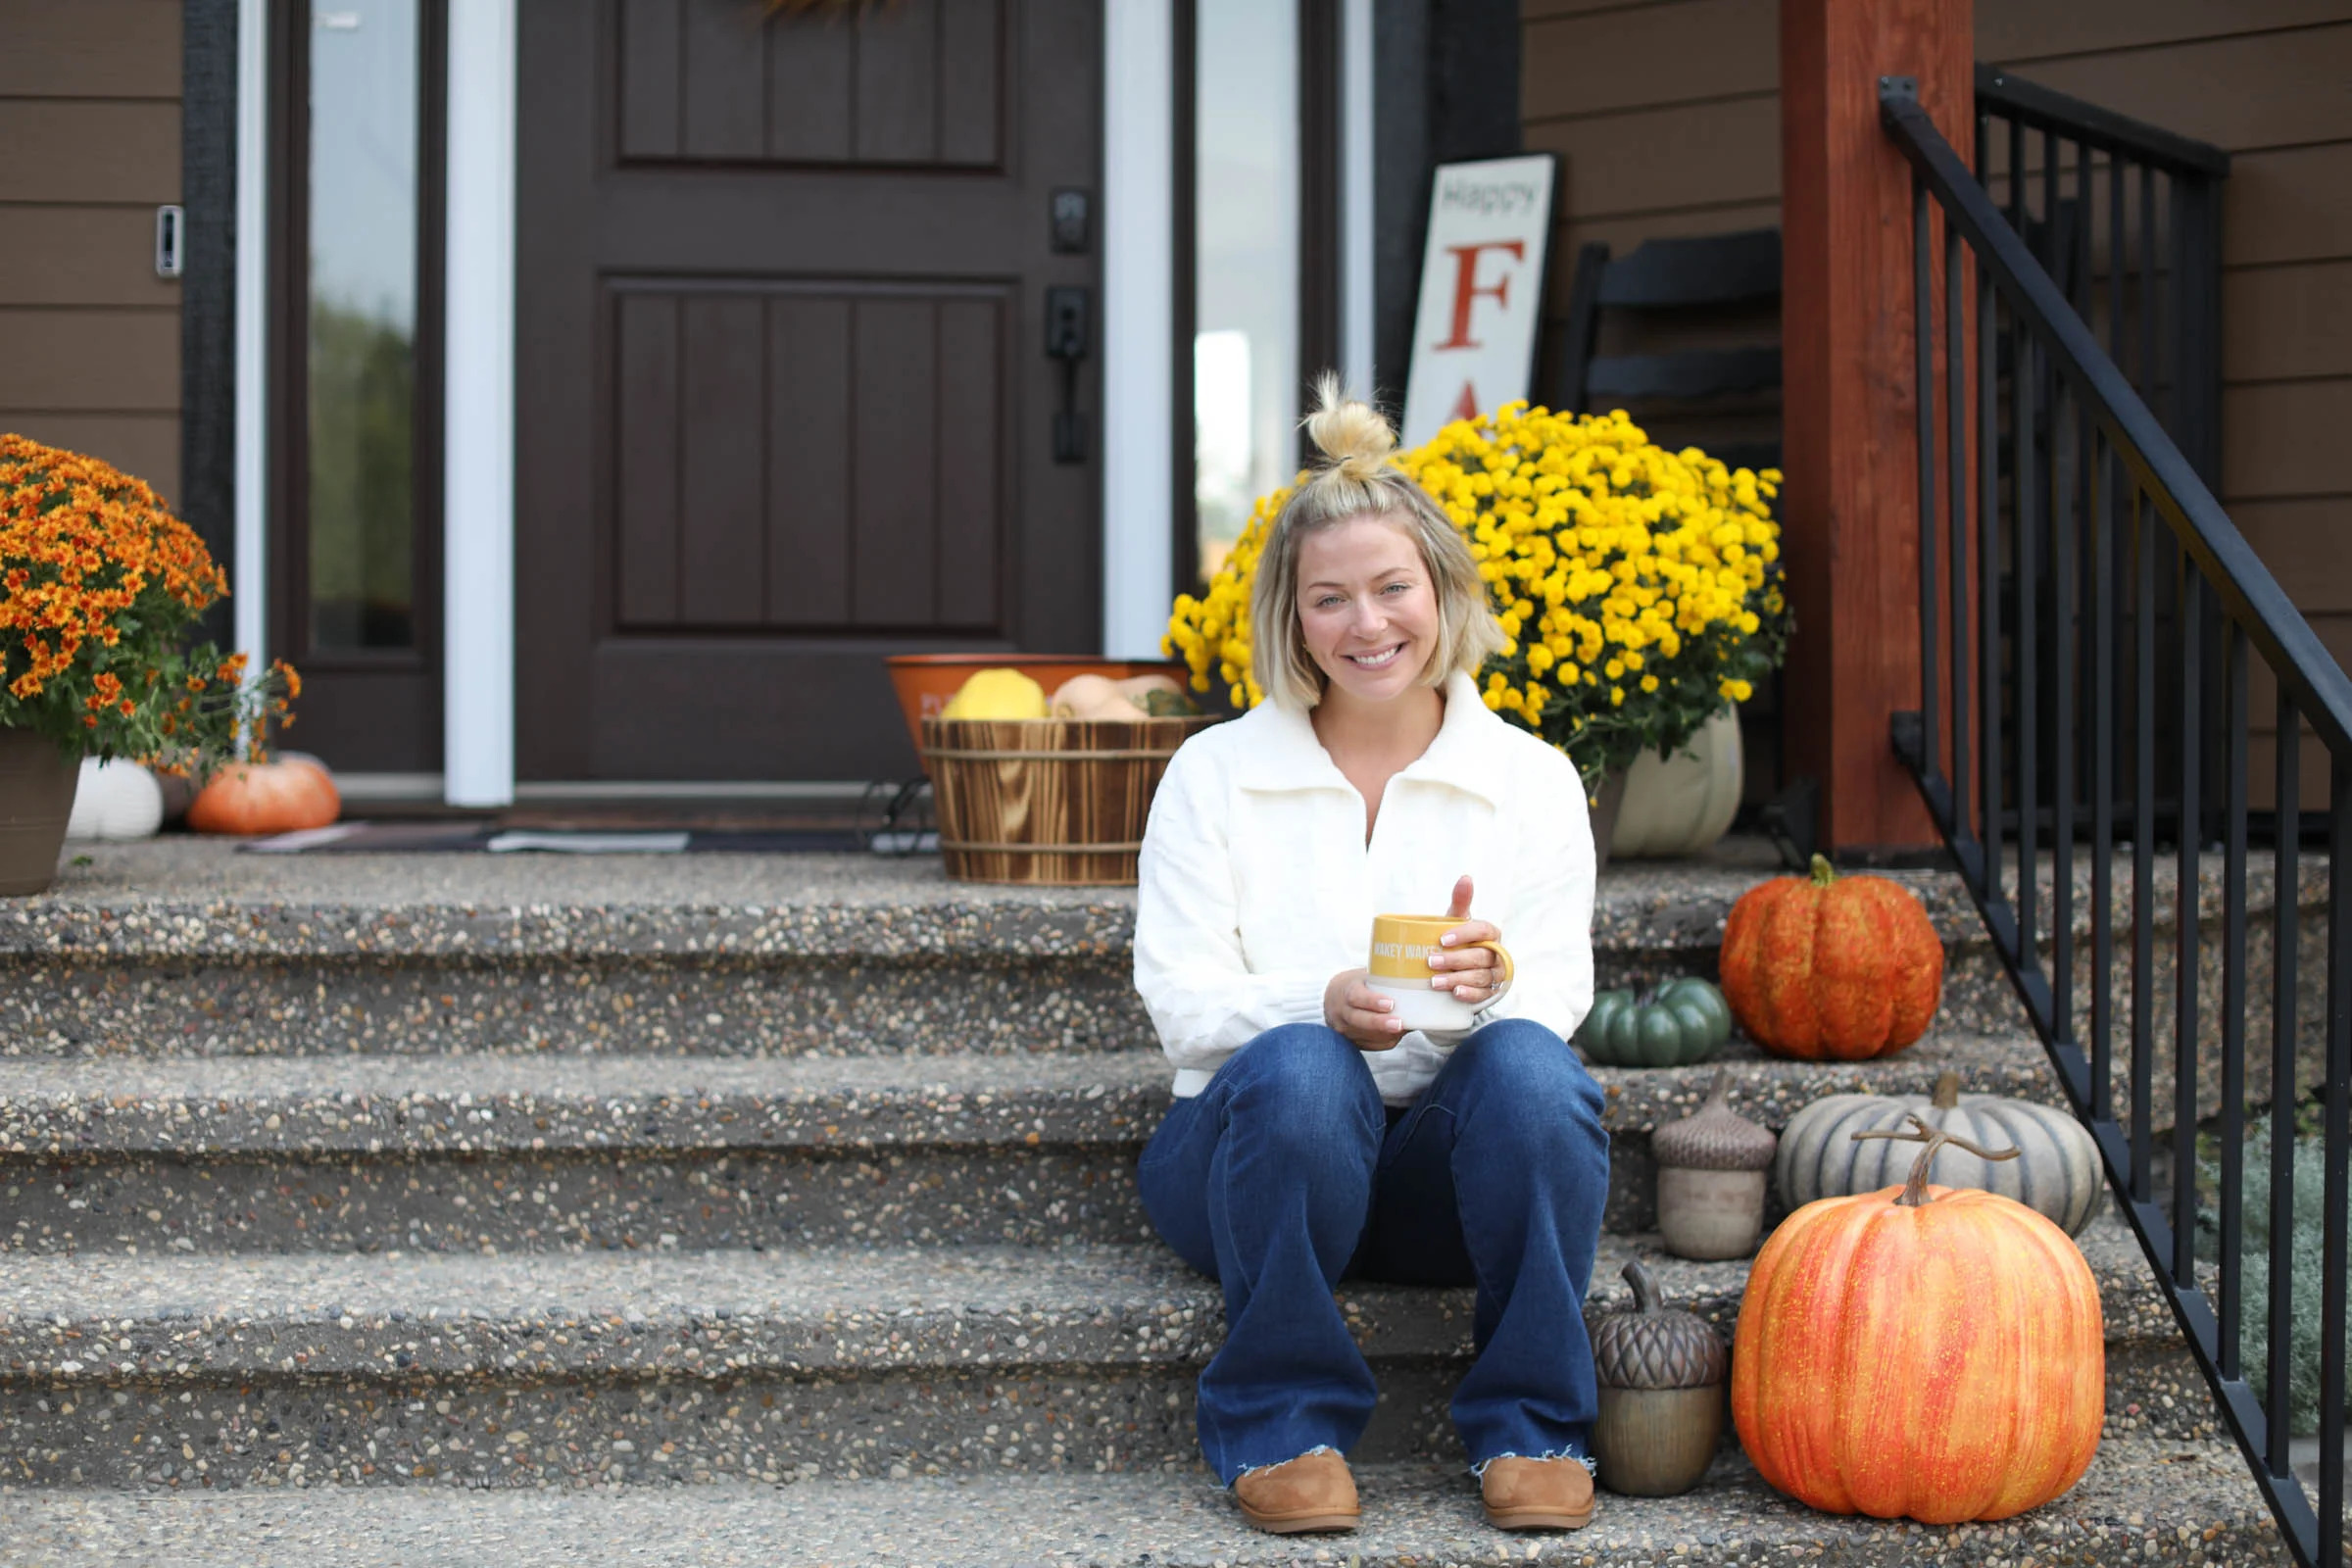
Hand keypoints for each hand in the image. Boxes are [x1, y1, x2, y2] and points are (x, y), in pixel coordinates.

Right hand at [1325, 967, 1406, 1051]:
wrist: (1331, 999)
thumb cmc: (1355, 985)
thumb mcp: (1364, 976)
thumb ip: (1384, 979)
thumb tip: (1417, 980)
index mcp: (1346, 991)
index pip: (1356, 997)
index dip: (1372, 1001)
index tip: (1390, 1003)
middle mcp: (1342, 1012)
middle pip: (1359, 1020)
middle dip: (1380, 1023)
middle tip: (1399, 1023)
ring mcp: (1344, 1028)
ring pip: (1365, 1035)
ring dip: (1386, 1034)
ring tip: (1403, 1030)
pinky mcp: (1351, 1041)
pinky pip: (1370, 1045)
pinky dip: (1385, 1040)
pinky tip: (1396, 1035)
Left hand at [1429, 874, 1508, 1006]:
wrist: (1457, 967)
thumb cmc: (1457, 939)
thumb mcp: (1457, 920)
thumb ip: (1461, 901)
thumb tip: (1466, 877)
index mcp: (1490, 933)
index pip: (1482, 930)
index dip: (1464, 934)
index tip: (1442, 939)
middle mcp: (1496, 953)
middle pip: (1479, 956)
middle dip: (1455, 960)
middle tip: (1430, 961)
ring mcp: (1495, 974)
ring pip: (1481, 976)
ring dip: (1458, 979)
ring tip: (1435, 982)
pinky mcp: (1490, 992)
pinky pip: (1484, 994)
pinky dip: (1470, 994)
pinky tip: (1456, 993)